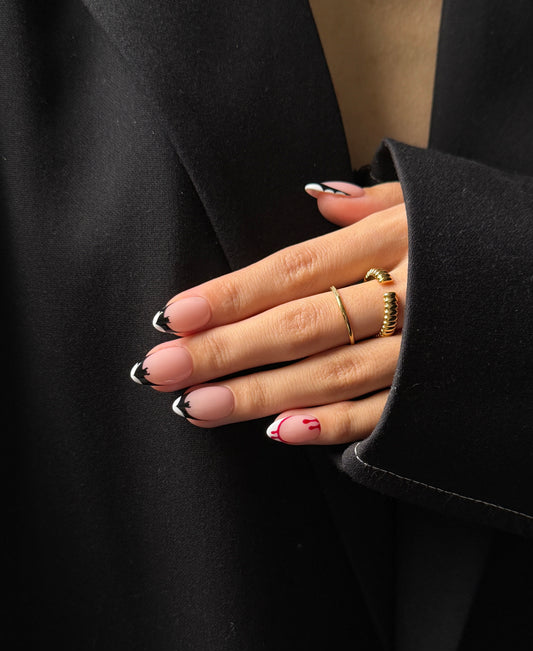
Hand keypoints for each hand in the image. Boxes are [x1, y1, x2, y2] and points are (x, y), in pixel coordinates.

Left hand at [131, 181, 406, 444]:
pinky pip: (378, 414)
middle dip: (224, 351)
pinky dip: (331, 426)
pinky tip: (277, 430)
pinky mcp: (433, 393)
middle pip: (299, 326)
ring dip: (259, 395)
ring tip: (197, 407)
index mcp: (394, 241)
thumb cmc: (472, 236)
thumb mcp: (425, 201)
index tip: (175, 315)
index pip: (296, 270)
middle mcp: (407, 298)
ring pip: (330, 375)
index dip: (232, 293)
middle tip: (162, 368)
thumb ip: (371, 201)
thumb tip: (316, 196)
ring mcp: (421, 351)